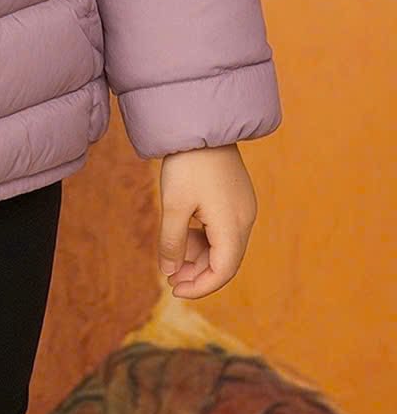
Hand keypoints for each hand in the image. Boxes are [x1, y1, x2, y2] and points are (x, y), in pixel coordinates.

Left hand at [157, 143, 257, 299]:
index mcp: (233, 225)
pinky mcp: (236, 198)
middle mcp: (245, 220)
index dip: (200, 287)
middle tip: (169, 278)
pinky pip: (222, 229)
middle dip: (198, 273)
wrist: (202, 123)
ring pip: (223, 245)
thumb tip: (169, 271)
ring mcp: (242, 208)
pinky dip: (204, 238)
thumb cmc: (187, 164)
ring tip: (172, 259)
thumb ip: (172, 242)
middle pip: (225, 261)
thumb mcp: (174, 205)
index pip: (223, 271)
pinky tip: (183, 236)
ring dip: (199, 256)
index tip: (175, 291)